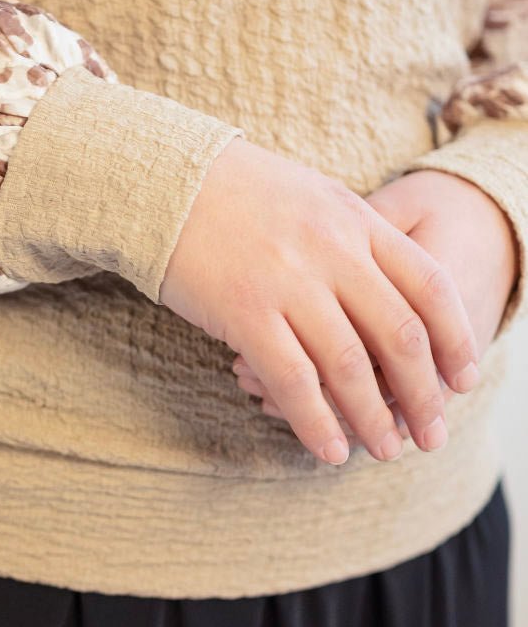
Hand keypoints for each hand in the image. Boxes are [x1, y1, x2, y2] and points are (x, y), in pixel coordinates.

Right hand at [159, 138, 479, 466]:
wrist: (164, 176)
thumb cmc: (235, 189)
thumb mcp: (311, 195)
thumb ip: (353, 239)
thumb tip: (388, 294)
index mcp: (355, 219)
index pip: (430, 285)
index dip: (455, 339)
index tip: (463, 378)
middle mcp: (332, 250)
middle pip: (400, 334)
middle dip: (423, 394)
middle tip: (432, 433)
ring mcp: (289, 281)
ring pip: (351, 365)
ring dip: (374, 418)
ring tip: (387, 450)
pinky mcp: (245, 311)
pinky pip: (294, 379)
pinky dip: (317, 422)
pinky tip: (329, 449)